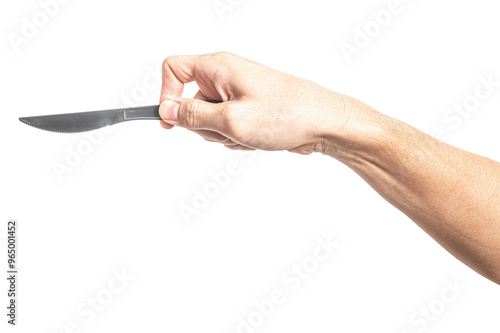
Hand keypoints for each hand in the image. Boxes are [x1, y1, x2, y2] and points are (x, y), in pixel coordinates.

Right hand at [158, 52, 351, 153]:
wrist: (323, 122)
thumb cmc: (286, 114)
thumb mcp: (232, 120)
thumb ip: (194, 116)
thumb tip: (167, 111)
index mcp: (218, 67)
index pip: (173, 69)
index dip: (166, 95)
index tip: (171, 122)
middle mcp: (225, 75)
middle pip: (190, 101)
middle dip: (203, 125)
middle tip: (228, 130)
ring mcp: (236, 93)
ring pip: (209, 119)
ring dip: (223, 134)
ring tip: (248, 134)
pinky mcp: (247, 108)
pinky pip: (226, 126)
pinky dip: (236, 137)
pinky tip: (256, 137)